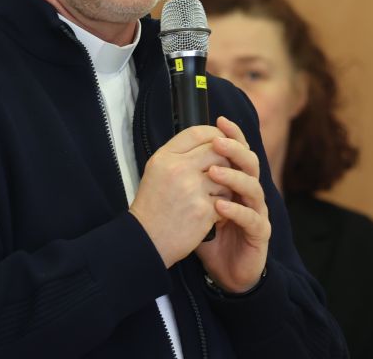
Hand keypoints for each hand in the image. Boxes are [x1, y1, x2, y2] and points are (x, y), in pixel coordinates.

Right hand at [129, 125, 230, 266]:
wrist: (146, 240)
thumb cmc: (153, 206)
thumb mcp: (157, 171)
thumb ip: (179, 155)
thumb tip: (209, 142)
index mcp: (165, 157)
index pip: (197, 132)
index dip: (214, 135)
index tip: (221, 143)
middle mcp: (178, 168)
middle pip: (217, 151)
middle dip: (226, 161)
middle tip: (224, 173)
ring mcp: (192, 189)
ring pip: (226, 175)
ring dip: (226, 187)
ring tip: (216, 197)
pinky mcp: (203, 209)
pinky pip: (226, 200)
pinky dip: (224, 208)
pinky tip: (214, 214)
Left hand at [195, 116, 269, 292]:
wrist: (226, 271)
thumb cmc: (212, 235)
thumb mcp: (198, 205)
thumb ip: (192, 182)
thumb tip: (172, 155)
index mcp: (238, 182)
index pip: (240, 152)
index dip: (234, 135)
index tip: (219, 120)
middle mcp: (251, 193)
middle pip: (251, 163)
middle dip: (235, 150)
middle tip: (217, 143)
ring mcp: (258, 212)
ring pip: (254, 188)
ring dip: (234, 178)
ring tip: (213, 173)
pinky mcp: (260, 234)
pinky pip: (252, 218)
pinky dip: (236, 211)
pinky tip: (220, 207)